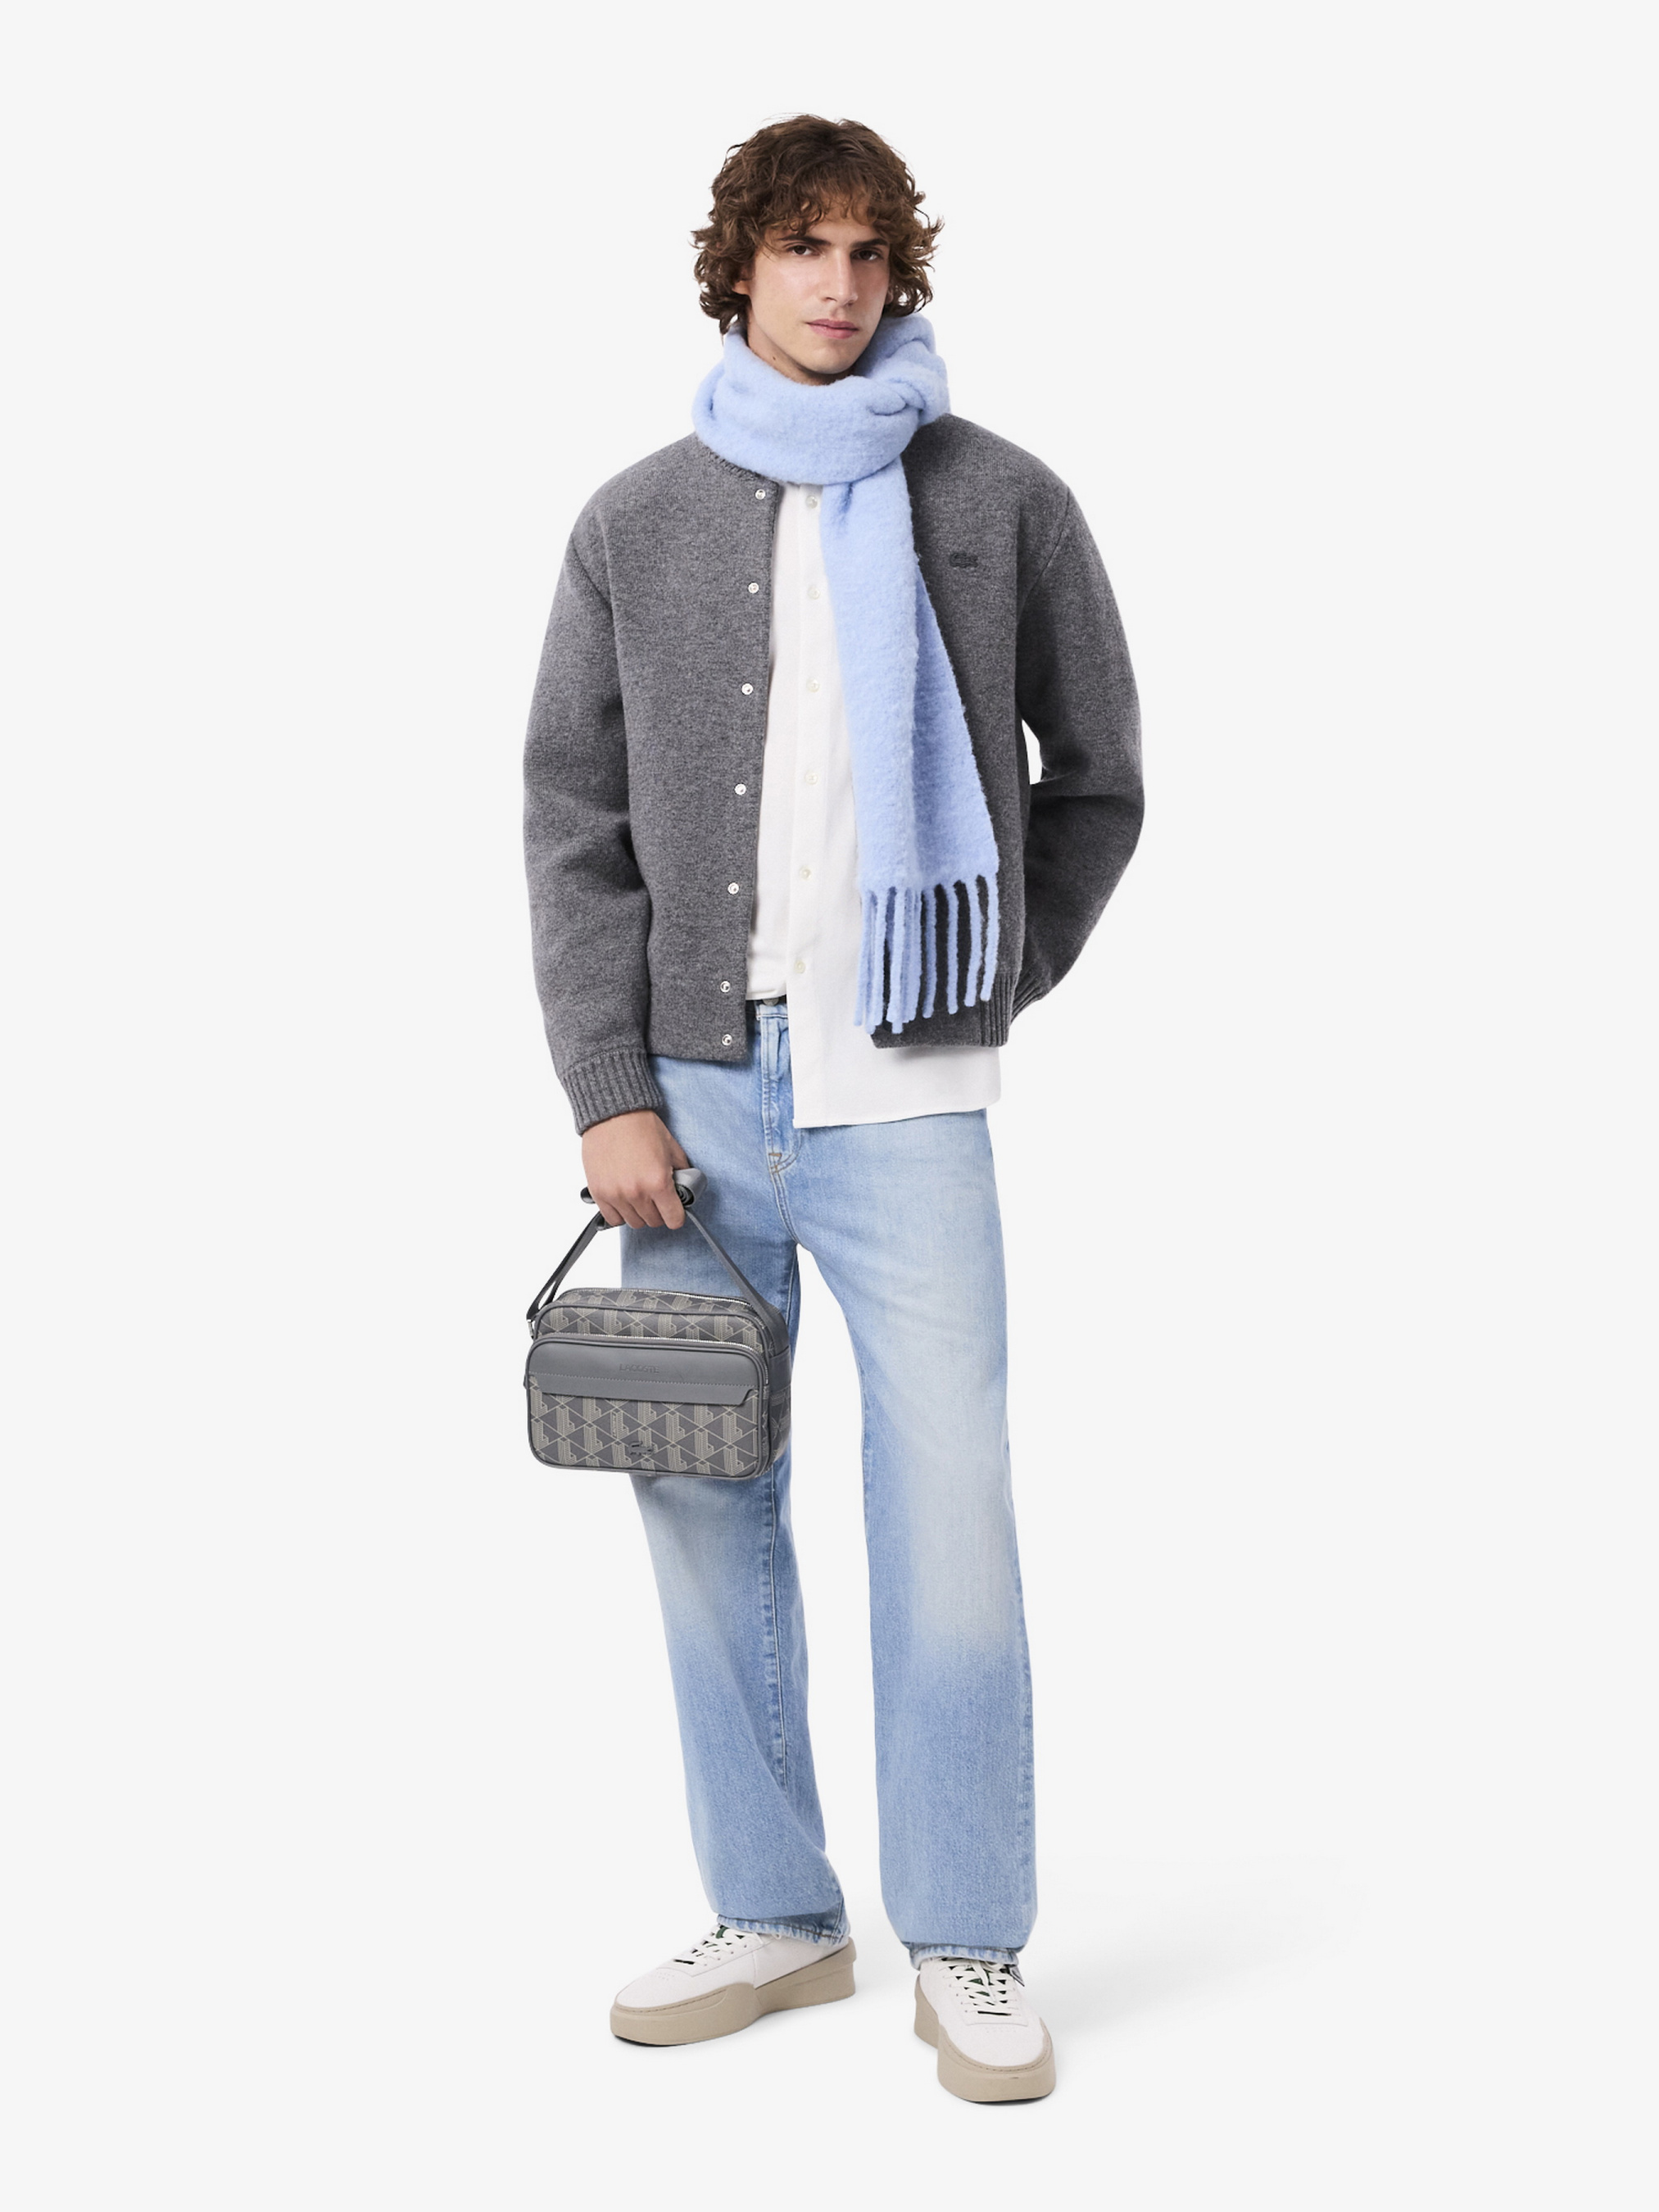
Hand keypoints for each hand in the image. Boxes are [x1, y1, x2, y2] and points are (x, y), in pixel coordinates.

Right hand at [581, 1110, 691, 1230]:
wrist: (613, 1114)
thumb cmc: (640, 1126)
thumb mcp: (671, 1147)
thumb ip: (682, 1171)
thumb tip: (686, 1186)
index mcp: (658, 1182)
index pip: (673, 1219)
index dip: (677, 1216)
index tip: (675, 1212)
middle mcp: (637, 1192)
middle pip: (654, 1222)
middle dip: (659, 1212)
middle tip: (657, 1199)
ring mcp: (616, 1195)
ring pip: (634, 1222)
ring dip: (639, 1213)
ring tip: (640, 1196)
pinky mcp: (599, 1193)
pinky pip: (612, 1219)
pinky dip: (620, 1213)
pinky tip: (624, 1200)